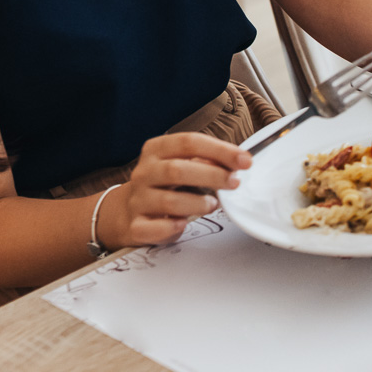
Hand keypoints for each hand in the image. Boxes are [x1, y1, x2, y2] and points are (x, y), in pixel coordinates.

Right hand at [98, 132, 250, 248]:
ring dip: (198, 203)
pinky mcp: (136, 226)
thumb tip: (236, 160)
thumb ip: (205, 160)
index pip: (189, 142)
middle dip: (212, 176)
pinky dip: (173, 227)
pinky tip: (184, 224)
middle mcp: (144, 173)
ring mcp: (137, 200)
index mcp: (156, 150)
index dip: (220, 150)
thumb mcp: (181, 164)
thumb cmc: (164, 185)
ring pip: (168, 201)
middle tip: (235, 182)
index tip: (245, 160)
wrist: (127, 213)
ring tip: (213, 204)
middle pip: (177, 170)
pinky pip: (155, 228)